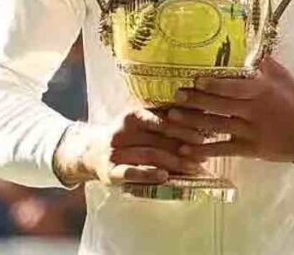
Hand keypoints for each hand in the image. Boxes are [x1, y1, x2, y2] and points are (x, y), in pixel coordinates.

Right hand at [53, 108, 206, 186]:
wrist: (89, 153)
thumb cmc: (127, 136)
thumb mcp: (140, 122)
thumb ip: (164, 119)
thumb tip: (201, 116)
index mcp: (133, 116)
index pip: (163, 121)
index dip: (184, 129)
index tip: (204, 136)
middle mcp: (122, 132)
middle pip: (158, 140)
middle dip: (184, 149)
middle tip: (203, 156)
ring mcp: (115, 152)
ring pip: (149, 155)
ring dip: (173, 162)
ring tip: (193, 168)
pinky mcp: (110, 172)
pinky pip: (130, 173)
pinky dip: (148, 174)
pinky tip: (164, 176)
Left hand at [167, 57, 293, 163]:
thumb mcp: (284, 79)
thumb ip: (265, 65)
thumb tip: (246, 48)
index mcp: (262, 91)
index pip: (233, 87)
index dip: (212, 84)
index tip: (194, 79)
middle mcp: (254, 111)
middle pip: (219, 106)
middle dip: (195, 101)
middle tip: (175, 97)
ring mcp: (250, 132)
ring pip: (217, 126)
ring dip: (193, 123)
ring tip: (172, 119)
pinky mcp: (250, 150)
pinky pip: (223, 150)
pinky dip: (204, 150)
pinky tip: (185, 149)